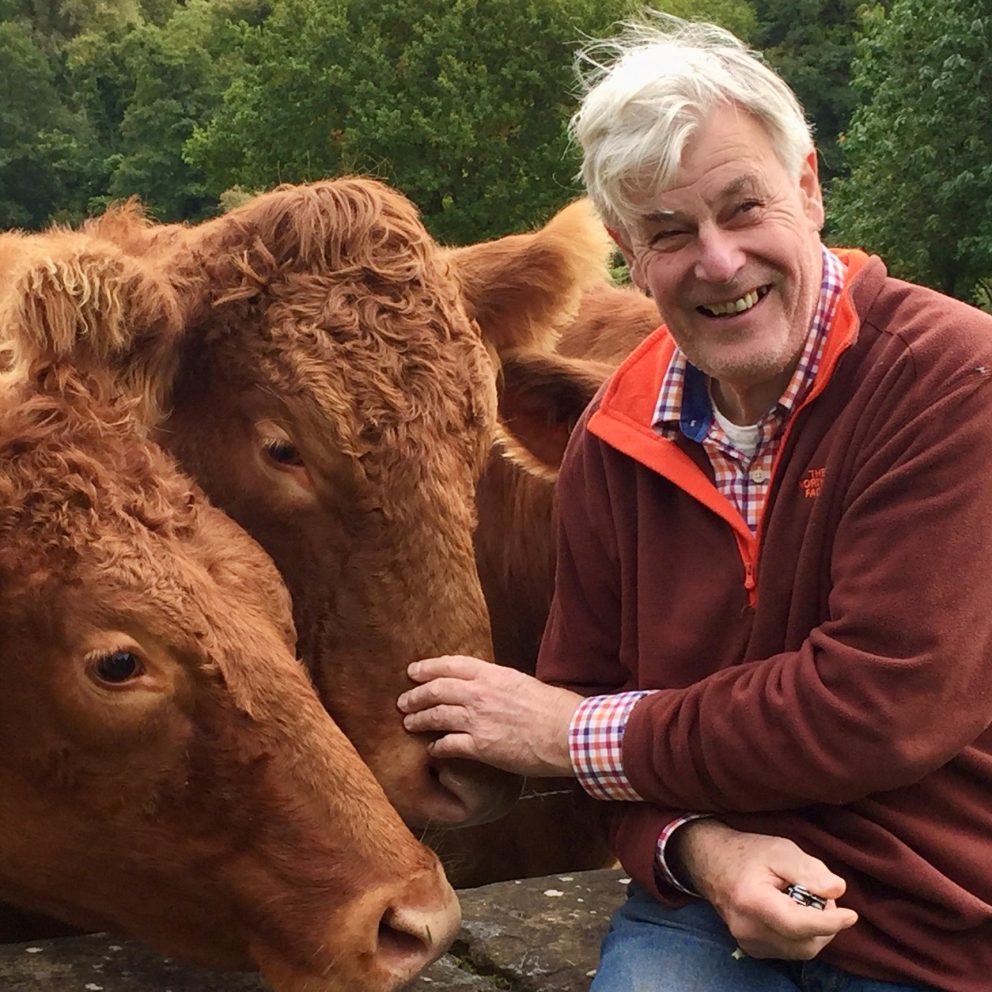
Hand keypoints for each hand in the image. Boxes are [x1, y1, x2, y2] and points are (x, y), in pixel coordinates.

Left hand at [396, 655, 582, 776]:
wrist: (567, 732)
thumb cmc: (553, 708)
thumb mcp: (522, 683)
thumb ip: (498, 684)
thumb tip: (485, 687)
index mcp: (492, 674)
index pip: (450, 665)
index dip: (427, 668)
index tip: (413, 671)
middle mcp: (479, 693)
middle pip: (436, 689)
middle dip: (416, 695)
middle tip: (404, 701)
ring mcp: (477, 719)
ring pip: (435, 715)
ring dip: (418, 719)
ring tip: (409, 723)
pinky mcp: (480, 746)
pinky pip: (447, 745)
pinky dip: (436, 747)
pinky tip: (431, 751)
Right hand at [671, 820, 858, 959]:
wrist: (712, 863)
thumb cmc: (748, 854)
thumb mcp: (779, 851)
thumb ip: (809, 869)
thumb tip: (837, 890)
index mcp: (752, 901)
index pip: (798, 924)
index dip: (829, 922)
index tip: (851, 914)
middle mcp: (748, 929)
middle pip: (804, 942)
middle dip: (823, 924)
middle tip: (821, 896)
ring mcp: (748, 943)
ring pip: (800, 951)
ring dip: (814, 931)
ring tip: (805, 902)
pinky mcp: (752, 949)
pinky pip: (789, 951)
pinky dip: (801, 936)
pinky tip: (792, 913)